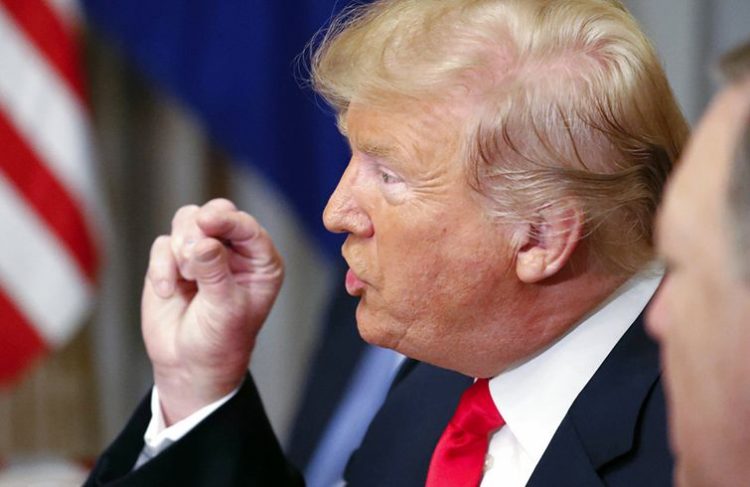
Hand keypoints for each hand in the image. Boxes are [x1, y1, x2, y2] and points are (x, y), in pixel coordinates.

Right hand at [142, 198, 283, 423]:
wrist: (188, 366)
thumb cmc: (219, 341)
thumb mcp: (225, 309)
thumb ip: (215, 273)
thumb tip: (203, 243)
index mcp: (260, 261)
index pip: (247, 227)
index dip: (228, 220)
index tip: (207, 222)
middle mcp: (234, 251)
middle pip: (216, 212)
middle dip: (199, 228)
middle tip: (191, 252)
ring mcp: (203, 253)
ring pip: (187, 220)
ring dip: (181, 247)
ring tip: (186, 277)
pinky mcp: (173, 260)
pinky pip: (163, 244)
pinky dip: (162, 266)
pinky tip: (168, 292)